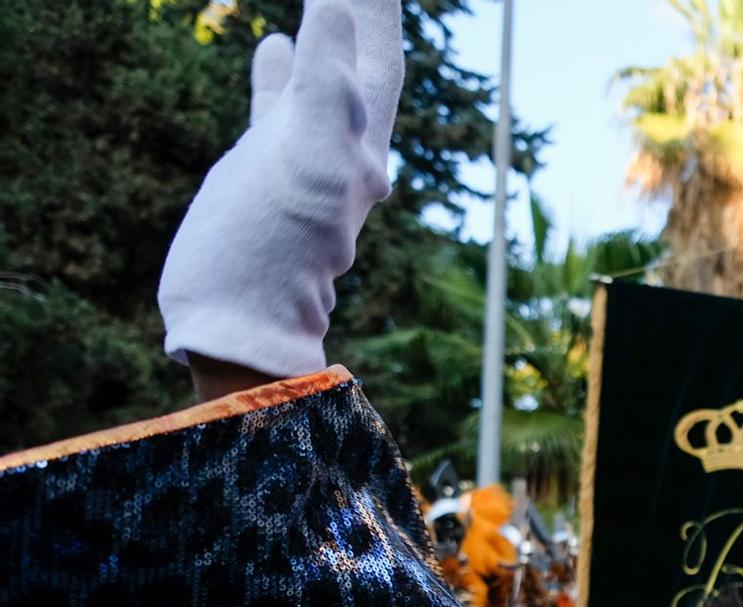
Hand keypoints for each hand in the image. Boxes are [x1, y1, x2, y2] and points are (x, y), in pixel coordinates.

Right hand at [159, 0, 402, 379]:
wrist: (239, 315)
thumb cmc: (276, 245)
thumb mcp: (307, 157)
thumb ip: (323, 83)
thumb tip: (339, 7)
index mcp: (360, 139)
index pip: (379, 55)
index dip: (378, 11)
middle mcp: (343, 146)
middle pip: (362, 59)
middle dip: (363, 13)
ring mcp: (303, 157)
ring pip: (320, 74)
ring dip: (325, 31)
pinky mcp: (264, 170)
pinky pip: (279, 104)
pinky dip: (279, 69)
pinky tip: (270, 43)